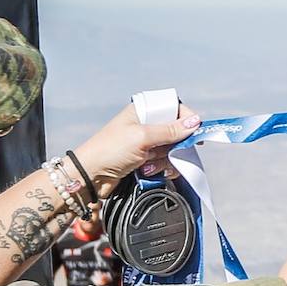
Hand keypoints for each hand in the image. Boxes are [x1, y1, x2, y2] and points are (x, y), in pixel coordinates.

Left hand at [70, 103, 201, 200]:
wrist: (90, 176)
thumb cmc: (110, 150)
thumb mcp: (142, 137)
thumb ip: (170, 130)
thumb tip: (195, 122)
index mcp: (143, 111)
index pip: (174, 109)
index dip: (186, 120)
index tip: (194, 133)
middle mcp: (147, 125)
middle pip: (177, 132)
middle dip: (175, 145)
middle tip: (169, 152)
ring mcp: (147, 144)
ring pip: (173, 150)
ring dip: (166, 160)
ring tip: (148, 164)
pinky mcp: (147, 160)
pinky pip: (167, 163)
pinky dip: (161, 169)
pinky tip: (147, 171)